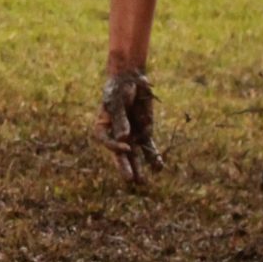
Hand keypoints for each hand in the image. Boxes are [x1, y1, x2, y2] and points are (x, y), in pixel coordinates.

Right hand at [95, 68, 163, 184]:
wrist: (131, 78)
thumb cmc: (119, 88)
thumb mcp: (117, 100)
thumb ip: (120, 118)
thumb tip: (124, 137)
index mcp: (104, 124)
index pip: (105, 140)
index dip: (113, 146)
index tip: (126, 145)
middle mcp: (117, 132)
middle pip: (120, 152)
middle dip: (125, 166)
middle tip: (129, 180)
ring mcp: (131, 133)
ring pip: (135, 154)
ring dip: (138, 167)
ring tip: (142, 183)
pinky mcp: (145, 132)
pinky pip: (149, 147)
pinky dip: (153, 157)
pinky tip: (159, 168)